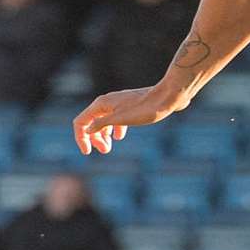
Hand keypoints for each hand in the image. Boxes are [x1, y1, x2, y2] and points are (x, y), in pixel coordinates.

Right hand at [71, 83, 187, 154]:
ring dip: (103, 135)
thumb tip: (87, 130)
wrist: (169, 97)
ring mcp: (118, 104)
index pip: (81, 122)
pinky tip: (119, 137)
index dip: (81, 138)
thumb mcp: (121, 119)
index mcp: (101, 104)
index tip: (88, 152)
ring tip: (108, 148)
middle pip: (91, 122)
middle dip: (94, 138)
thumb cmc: (146, 109)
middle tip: (105, 151)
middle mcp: (107, 102)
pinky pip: (116, 119)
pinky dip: (114, 129)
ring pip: (103, 121)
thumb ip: (101, 124)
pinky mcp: (130, 107)